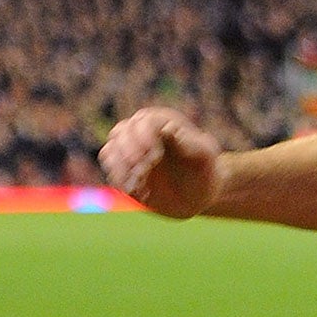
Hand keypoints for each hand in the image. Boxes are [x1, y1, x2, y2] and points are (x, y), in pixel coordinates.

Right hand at [100, 108, 223, 218]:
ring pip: (110, 150)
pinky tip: (137, 190)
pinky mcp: (123, 169)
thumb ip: (190, 141)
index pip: (143, 121)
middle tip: (144, 169)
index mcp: (162, 122)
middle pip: (120, 132)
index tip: (154, 155)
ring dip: (121, 166)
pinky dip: (119, 179)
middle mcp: (141, 133)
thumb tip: (168, 128)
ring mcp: (129, 151)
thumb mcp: (205, 155)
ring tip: (140, 181)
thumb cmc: (206, 170)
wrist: (199, 195)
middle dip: (129, 151)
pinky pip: (110, 170)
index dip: (144, 137)